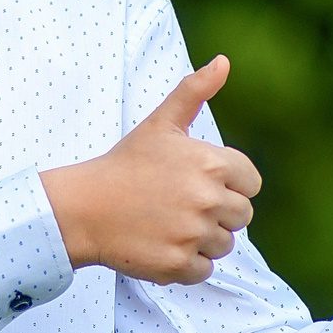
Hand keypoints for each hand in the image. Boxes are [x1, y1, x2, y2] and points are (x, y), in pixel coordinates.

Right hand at [40, 56, 262, 283]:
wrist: (82, 207)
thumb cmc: (125, 164)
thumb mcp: (160, 123)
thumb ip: (194, 91)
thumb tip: (223, 62)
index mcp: (212, 164)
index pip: (250, 183)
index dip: (226, 184)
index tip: (194, 183)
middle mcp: (207, 200)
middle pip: (241, 216)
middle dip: (215, 213)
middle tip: (177, 204)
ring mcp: (193, 234)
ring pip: (224, 244)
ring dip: (201, 239)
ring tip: (166, 223)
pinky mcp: (178, 264)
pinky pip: (203, 270)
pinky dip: (185, 262)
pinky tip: (160, 243)